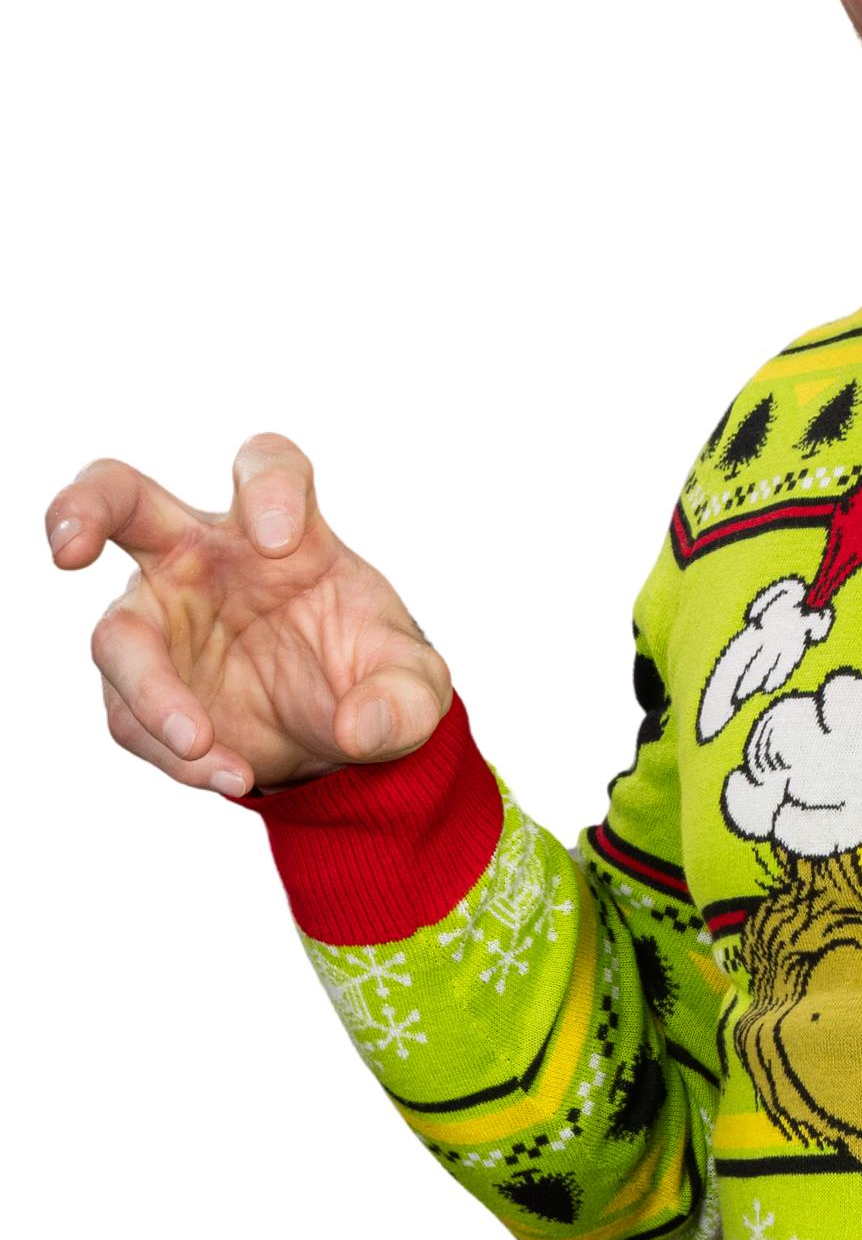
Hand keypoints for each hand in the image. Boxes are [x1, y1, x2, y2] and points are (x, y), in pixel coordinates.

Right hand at [46, 434, 450, 795]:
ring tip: (200, 740)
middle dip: (83, 507)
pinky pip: (134, 716)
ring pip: (119, 635)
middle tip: (69, 545)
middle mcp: (204, 559)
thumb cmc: (372, 678)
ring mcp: (164, 620)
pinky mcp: (146, 686)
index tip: (279, 539)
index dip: (267, 487)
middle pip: (120, 497)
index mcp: (282, 530)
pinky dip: (177, 753)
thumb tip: (361, 725)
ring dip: (150, 690)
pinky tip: (229, 773)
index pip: (267, 466)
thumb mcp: (415, 690)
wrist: (341, 742)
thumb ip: (404, 701)